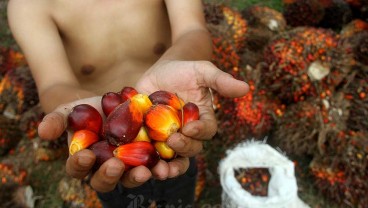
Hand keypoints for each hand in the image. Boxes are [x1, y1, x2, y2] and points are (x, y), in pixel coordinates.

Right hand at [37, 96, 170, 191]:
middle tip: (117, 165)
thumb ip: (56, 121)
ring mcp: (129, 165)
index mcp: (84, 162)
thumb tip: (42, 131)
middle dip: (111, 175)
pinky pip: (157, 165)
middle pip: (107, 180)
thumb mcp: (68, 111)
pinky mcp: (150, 157)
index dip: (80, 165)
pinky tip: (169, 162)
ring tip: (148, 170)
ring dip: (140, 175)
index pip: (78, 169)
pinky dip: (164, 166)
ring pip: (133, 177)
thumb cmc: (84, 110)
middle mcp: (107, 169)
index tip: (85, 155)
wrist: (109, 102)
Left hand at [136, 60, 248, 177]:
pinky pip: (149, 152)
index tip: (190, 128)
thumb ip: (220, 80)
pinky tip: (136, 163)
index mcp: (202, 120)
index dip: (200, 132)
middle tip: (172, 141)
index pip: (206, 131)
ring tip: (158, 170)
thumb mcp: (202, 71)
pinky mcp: (149, 138)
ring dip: (166, 167)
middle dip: (183, 148)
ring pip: (171, 158)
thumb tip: (246, 88)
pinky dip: (144, 159)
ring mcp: (168, 138)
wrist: (161, 72)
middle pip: (190, 149)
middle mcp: (187, 133)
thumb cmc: (185, 71)